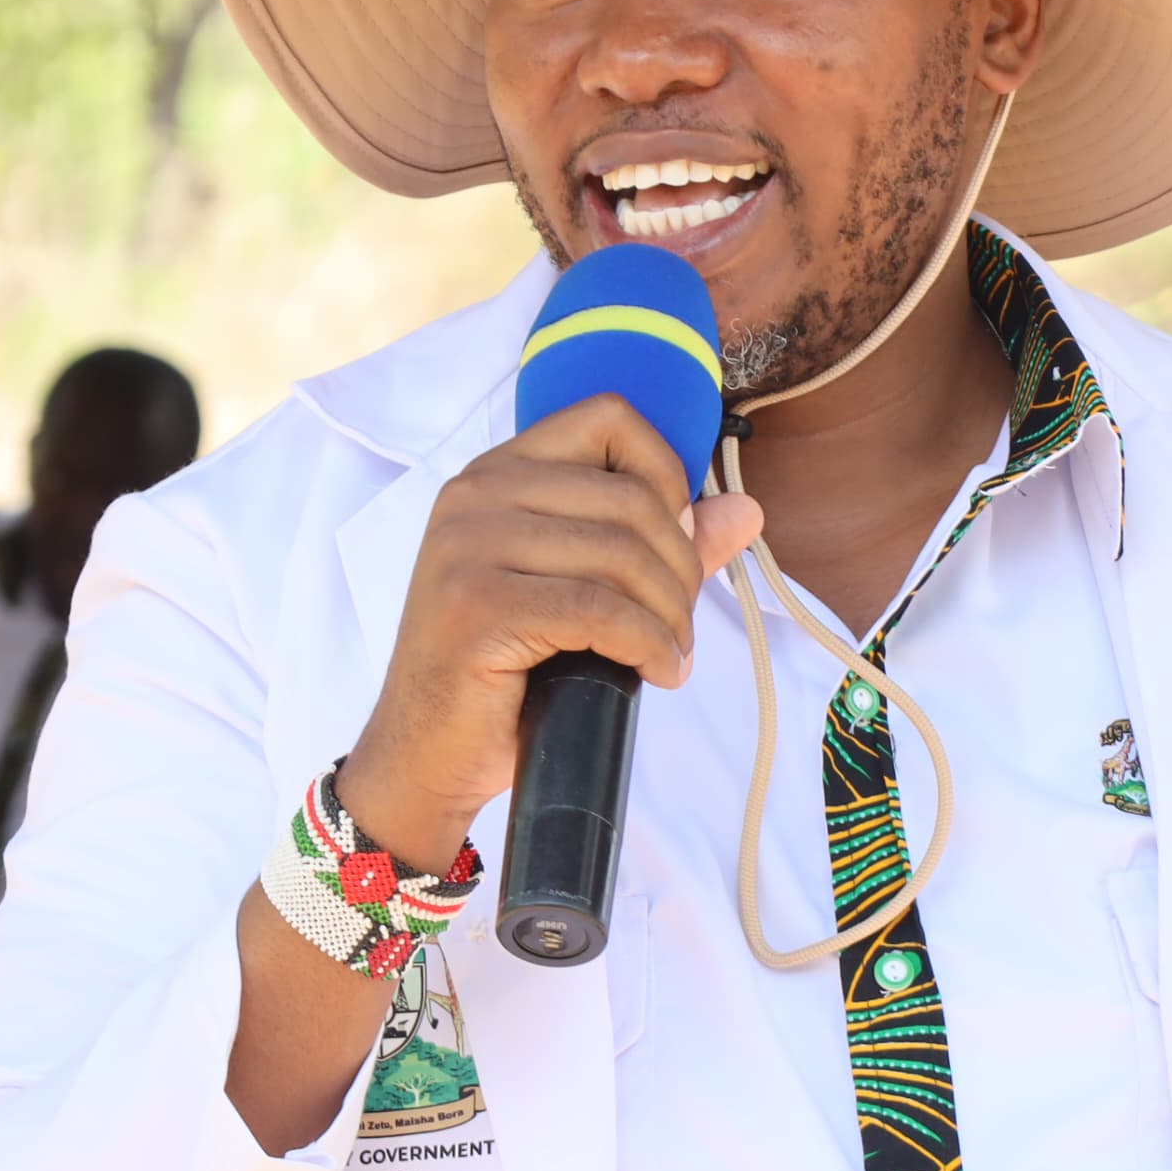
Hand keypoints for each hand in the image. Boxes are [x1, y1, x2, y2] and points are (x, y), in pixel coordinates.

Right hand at [335, 394, 764, 868]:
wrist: (425, 753)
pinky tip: (655, 672)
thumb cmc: (504, 672)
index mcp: (498, 472)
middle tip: (678, 625)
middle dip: (680, 568)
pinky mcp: (476, 606)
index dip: (667, 474)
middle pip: (631, 496)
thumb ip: (659, 545)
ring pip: (622, 554)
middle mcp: (475, 493)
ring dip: (668, 615)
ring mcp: (468, 546)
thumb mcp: (583, 593)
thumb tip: (745, 511)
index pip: (609, 418)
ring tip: (668, 654)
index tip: (676, 542)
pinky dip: (647, 644)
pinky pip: (600, 610)